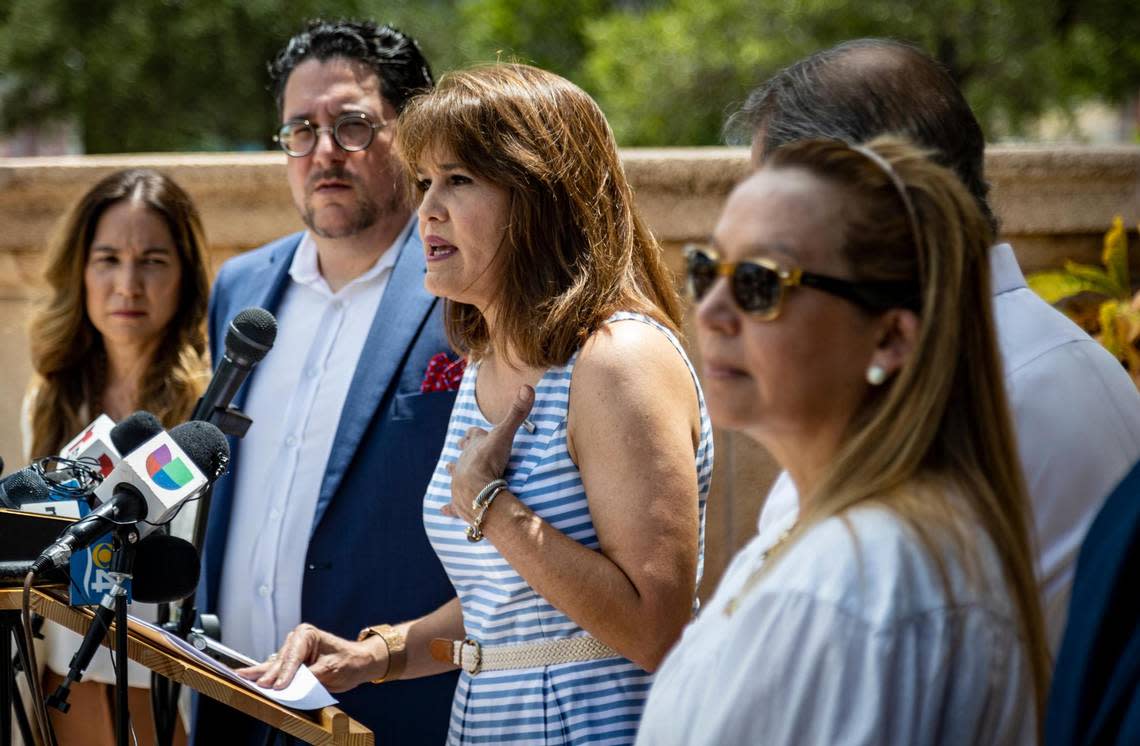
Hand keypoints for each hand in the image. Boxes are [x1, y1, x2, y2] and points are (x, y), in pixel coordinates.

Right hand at [235, 623, 385, 692]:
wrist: (358, 663)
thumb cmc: (348, 661)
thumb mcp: (331, 669)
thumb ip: (311, 676)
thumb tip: (293, 684)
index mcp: (307, 634)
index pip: (293, 656)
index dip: (286, 673)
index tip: (278, 686)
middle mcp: (296, 640)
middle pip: (281, 661)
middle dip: (272, 675)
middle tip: (262, 687)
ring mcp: (292, 651)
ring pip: (275, 665)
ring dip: (263, 675)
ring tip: (244, 679)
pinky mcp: (291, 663)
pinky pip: (276, 670)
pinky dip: (264, 675)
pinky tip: (247, 676)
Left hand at [443, 385, 534, 523]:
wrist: (476, 491)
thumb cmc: (488, 461)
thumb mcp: (504, 435)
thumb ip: (517, 413)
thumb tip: (528, 386)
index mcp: (473, 447)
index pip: (473, 435)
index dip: (474, 433)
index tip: (473, 431)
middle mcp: (463, 462)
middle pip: (462, 453)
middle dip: (462, 449)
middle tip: (460, 446)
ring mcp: (458, 482)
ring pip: (454, 474)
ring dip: (453, 471)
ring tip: (449, 469)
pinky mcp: (458, 502)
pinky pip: (452, 505)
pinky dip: (448, 507)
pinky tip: (443, 509)